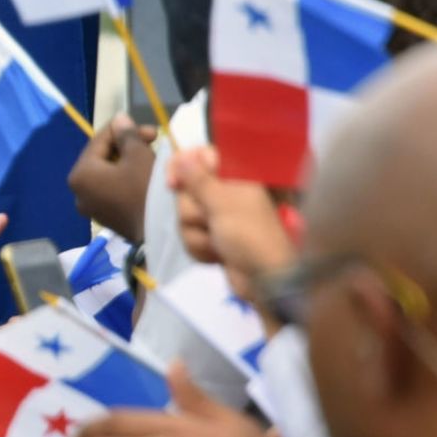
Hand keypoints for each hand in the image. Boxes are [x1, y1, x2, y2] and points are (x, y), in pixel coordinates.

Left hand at [67, 112, 156, 241]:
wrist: (158, 232)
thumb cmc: (145, 189)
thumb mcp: (138, 155)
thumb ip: (126, 134)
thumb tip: (119, 119)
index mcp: (80, 174)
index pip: (99, 140)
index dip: (124, 128)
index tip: (149, 128)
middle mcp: (78, 192)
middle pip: (102, 157)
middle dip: (127, 145)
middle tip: (152, 140)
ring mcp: (90, 207)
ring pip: (108, 173)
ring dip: (127, 160)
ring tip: (150, 154)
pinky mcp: (104, 217)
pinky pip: (112, 189)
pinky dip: (125, 178)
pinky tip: (143, 174)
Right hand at [167, 146, 294, 306]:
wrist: (264, 280)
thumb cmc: (249, 235)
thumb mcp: (223, 204)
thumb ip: (198, 180)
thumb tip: (180, 156)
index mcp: (232, 174)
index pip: (196, 156)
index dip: (180, 167)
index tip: (172, 184)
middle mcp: (223, 191)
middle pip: (185, 191)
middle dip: (193, 212)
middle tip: (211, 221)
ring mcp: (217, 216)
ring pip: (184, 217)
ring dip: (197, 234)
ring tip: (218, 243)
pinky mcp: (212, 238)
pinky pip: (189, 236)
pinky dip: (200, 248)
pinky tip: (216, 255)